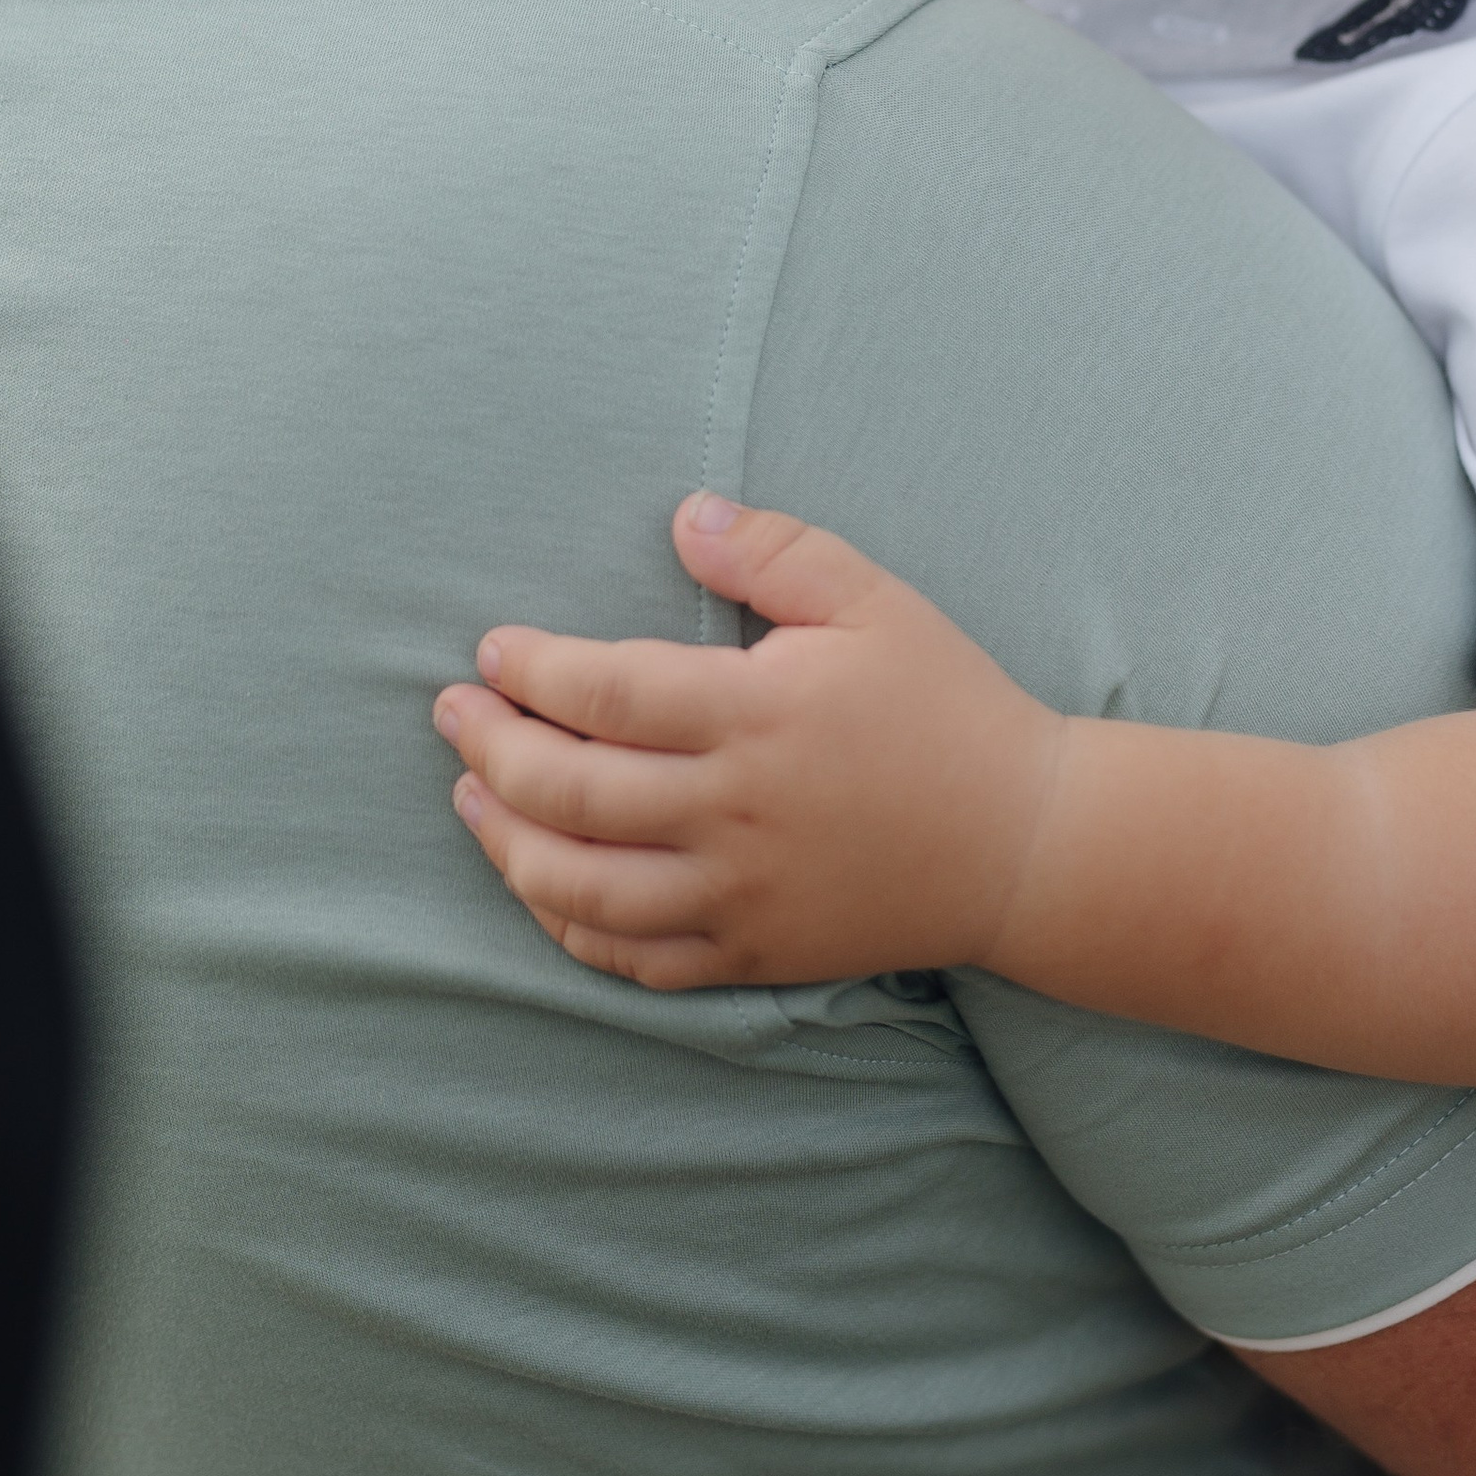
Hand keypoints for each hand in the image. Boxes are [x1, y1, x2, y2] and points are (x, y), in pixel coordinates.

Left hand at [432, 496, 1065, 990]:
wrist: (1022, 841)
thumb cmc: (946, 705)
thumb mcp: (874, 599)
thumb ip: (773, 551)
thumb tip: (683, 517)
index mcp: (758, 716)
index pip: (606, 694)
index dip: (532, 670)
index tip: (493, 649)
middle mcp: (735, 814)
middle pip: (570, 791)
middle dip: (490, 748)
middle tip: (454, 712)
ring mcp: (739, 894)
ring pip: (580, 888)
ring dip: (506, 842)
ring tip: (471, 798)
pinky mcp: (752, 952)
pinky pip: (632, 958)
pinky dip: (568, 927)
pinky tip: (542, 885)